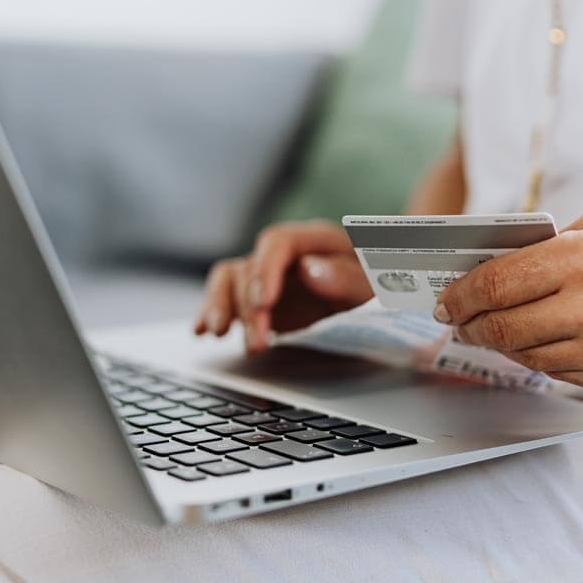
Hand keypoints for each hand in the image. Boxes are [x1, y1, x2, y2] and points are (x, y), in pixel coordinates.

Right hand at [194, 220, 372, 353]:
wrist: (381, 294)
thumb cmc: (380, 284)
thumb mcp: (376, 283)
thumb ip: (347, 277)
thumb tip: (310, 270)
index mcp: (314, 239)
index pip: (278, 242)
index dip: (265, 270)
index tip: (263, 302)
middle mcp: (284, 254)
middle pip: (250, 267)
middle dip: (248, 307)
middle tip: (258, 343)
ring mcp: (267, 275)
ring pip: (229, 280)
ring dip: (220, 307)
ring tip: (218, 334)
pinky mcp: (257, 299)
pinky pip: (226, 299)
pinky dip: (211, 313)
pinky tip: (201, 331)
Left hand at [434, 211, 582, 395]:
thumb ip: (555, 246)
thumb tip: (499, 266)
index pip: (497, 284)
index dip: (460, 295)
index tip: (446, 298)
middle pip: (502, 328)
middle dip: (470, 324)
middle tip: (457, 320)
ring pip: (527, 356)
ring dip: (502, 344)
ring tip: (491, 330)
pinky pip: (562, 374)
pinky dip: (541, 359)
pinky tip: (538, 343)